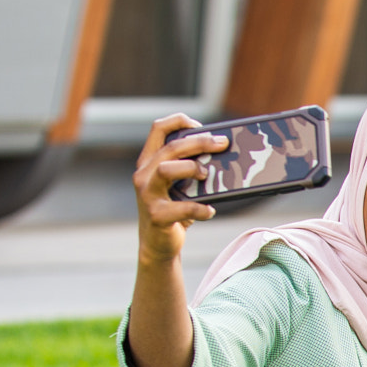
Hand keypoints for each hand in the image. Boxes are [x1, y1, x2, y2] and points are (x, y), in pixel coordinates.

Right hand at [133, 114, 227, 264]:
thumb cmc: (173, 209)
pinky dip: (201, 209)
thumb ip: (189, 168)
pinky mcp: (156, 216)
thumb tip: (222, 153)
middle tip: (222, 144)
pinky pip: (181, 208)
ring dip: (191, 169)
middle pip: (170, 148)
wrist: (158, 244)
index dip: (179, 121)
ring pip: (166, 169)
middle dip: (199, 142)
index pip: (158, 129)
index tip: (200, 125)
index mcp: (149, 162)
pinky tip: (210, 211)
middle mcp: (143, 175)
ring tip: (206, 175)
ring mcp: (147, 195)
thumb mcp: (178, 185)